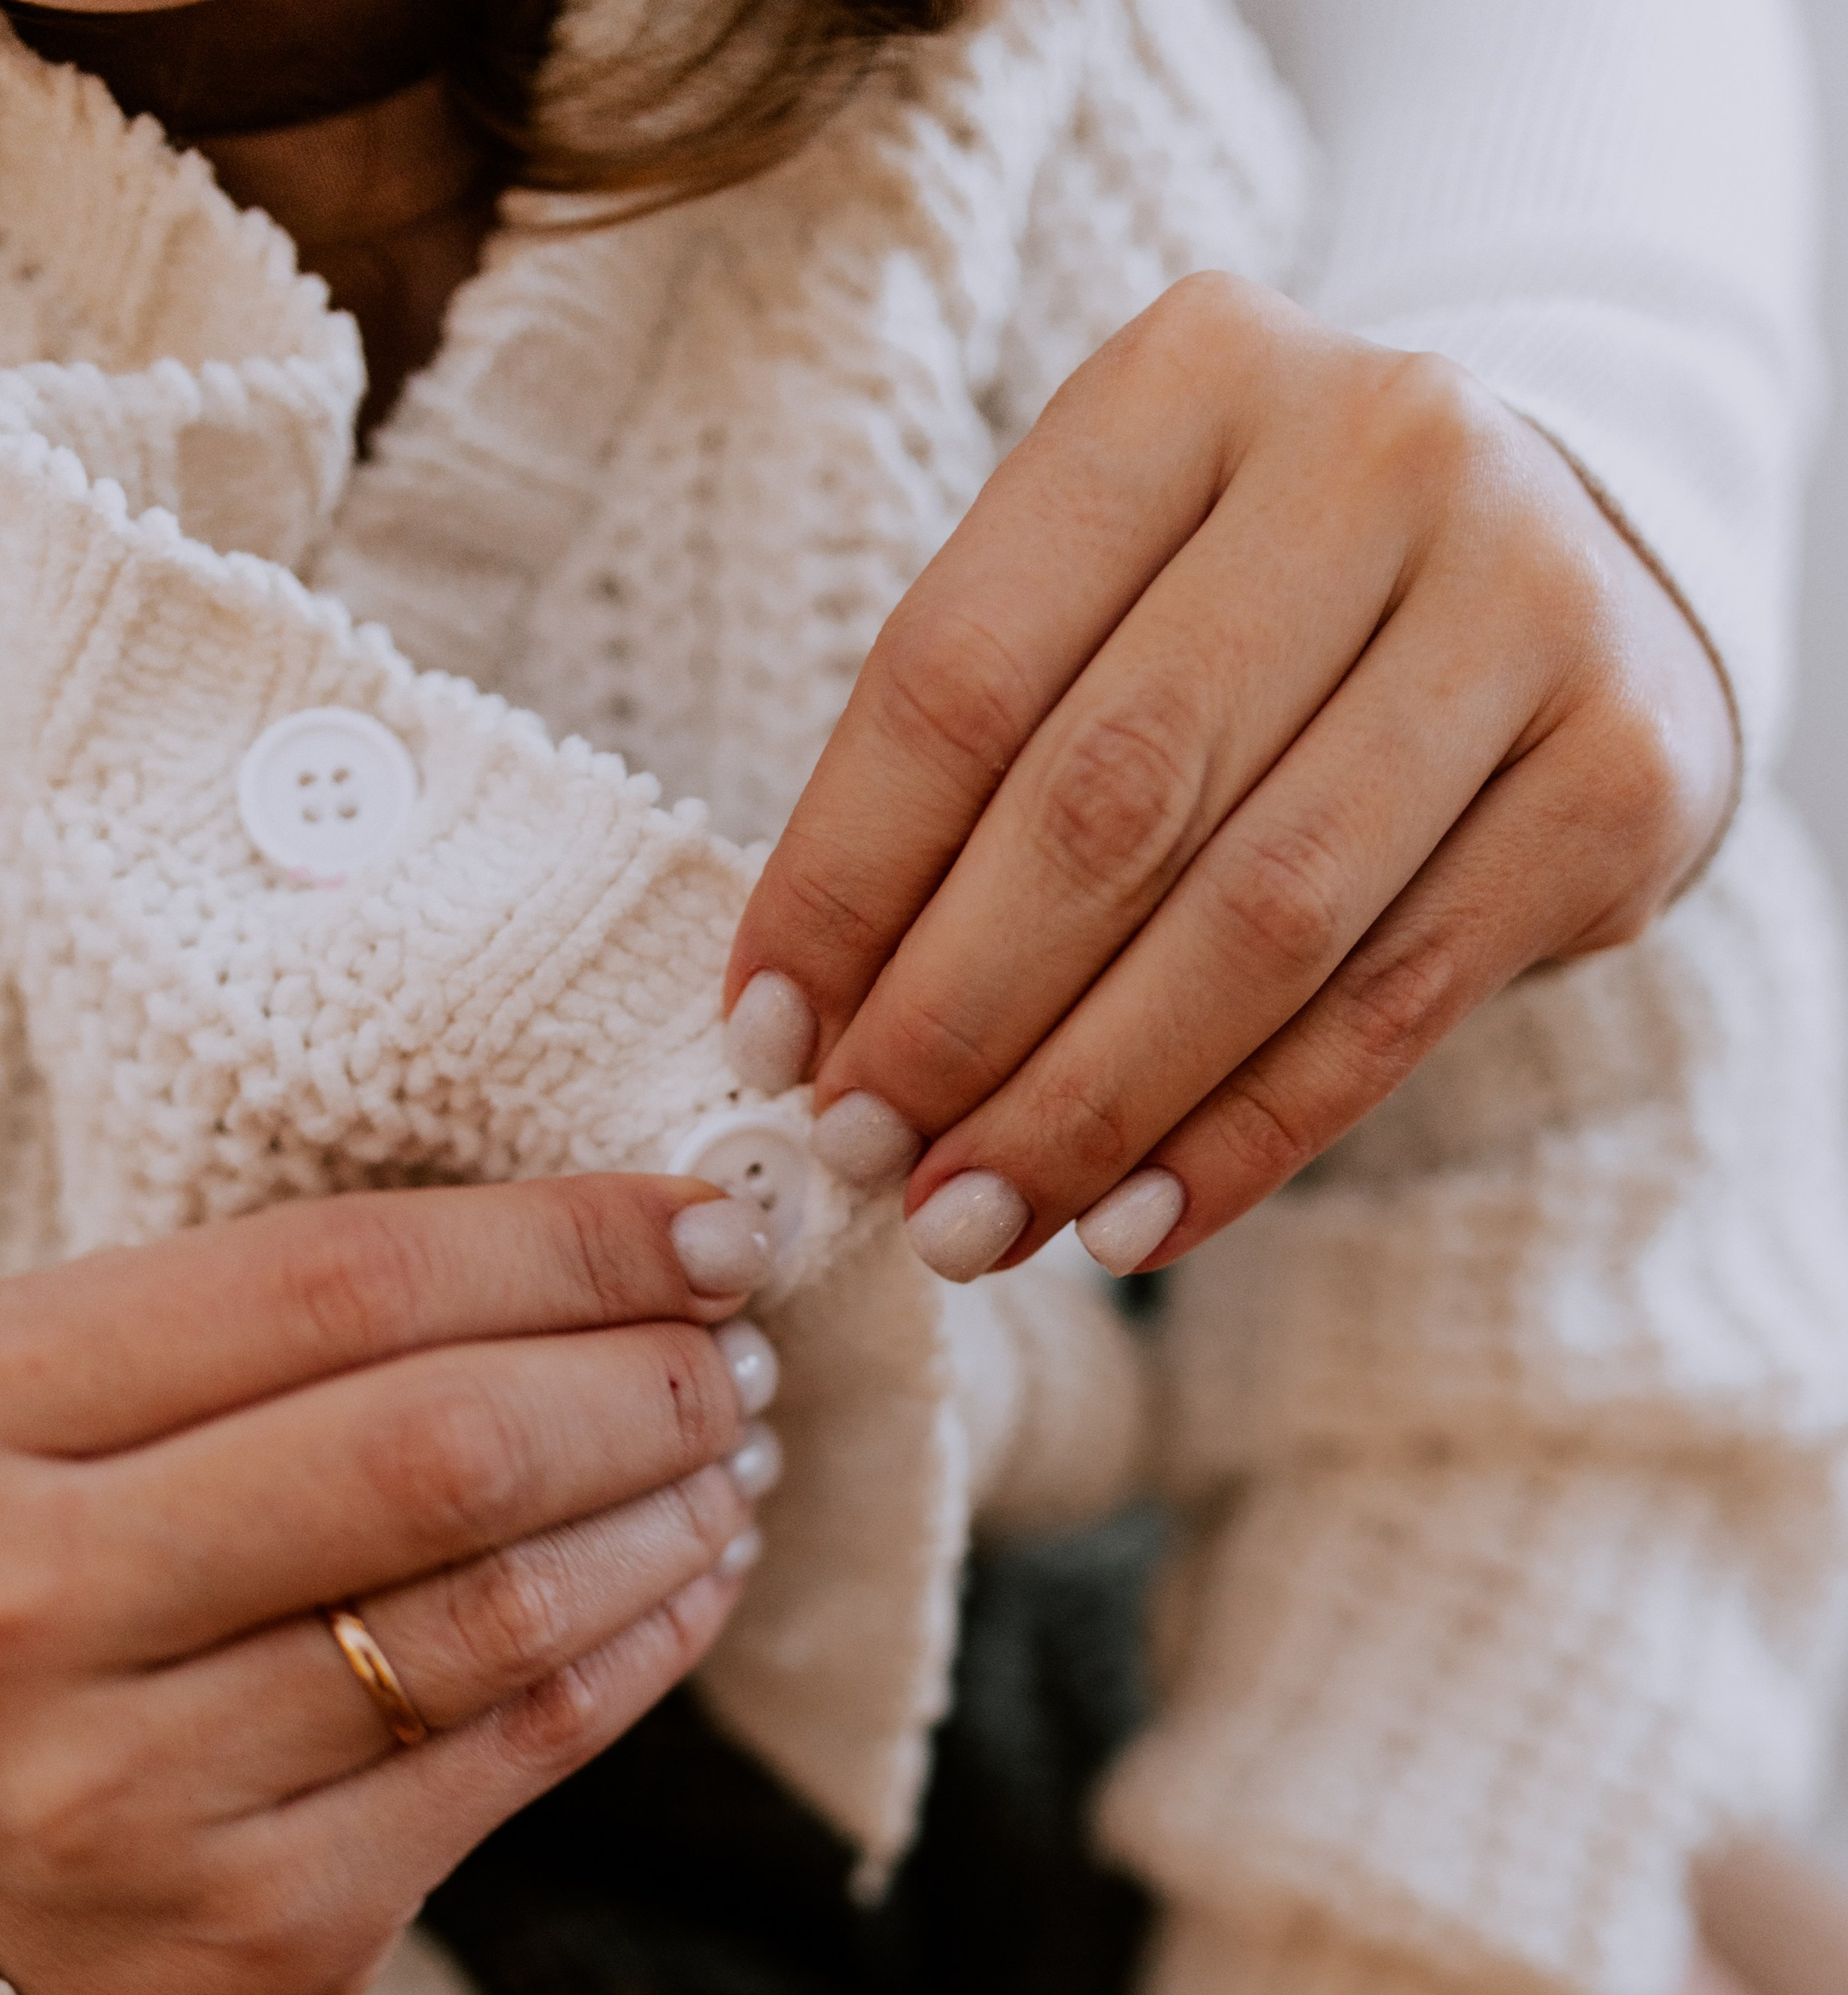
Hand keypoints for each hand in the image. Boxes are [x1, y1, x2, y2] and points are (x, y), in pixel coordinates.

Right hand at [0, 1177, 782, 1994]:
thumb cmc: (16, 1569)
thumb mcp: (50, 1392)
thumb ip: (277, 1310)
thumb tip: (621, 1244)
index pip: (340, 1282)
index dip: (563, 1244)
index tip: (703, 1225)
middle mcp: (26, 1610)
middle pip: (438, 1452)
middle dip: (640, 1386)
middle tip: (730, 1357)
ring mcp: (138, 1794)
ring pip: (502, 1615)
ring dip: (665, 1518)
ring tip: (723, 1460)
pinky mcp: (264, 1926)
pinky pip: (518, 1754)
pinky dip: (642, 1648)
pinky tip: (687, 1581)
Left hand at [728, 275, 1735, 1279]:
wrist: (1579, 565)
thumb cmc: (1269, 613)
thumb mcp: (1112, 602)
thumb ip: (978, 771)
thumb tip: (814, 1028)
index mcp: (1194, 375)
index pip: (962, 668)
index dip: (843, 880)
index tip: (765, 1041)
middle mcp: (1383, 449)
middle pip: (1111, 797)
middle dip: (959, 1015)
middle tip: (862, 1155)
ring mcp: (1530, 603)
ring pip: (1257, 919)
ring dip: (1089, 1106)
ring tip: (972, 1225)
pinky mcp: (1623, 774)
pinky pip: (1391, 1006)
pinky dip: (1244, 1136)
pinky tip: (1130, 1222)